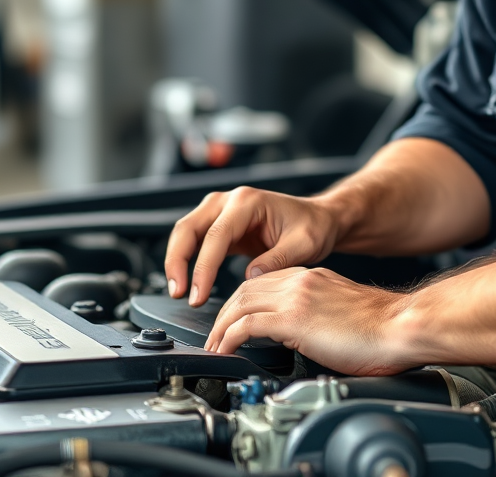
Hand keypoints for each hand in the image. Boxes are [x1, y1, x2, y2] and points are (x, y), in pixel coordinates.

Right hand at [164, 187, 343, 305]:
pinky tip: (188, 283)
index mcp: (248, 201)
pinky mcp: (222, 225)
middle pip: (189, 227)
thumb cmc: (313, 226)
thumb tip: (249, 278)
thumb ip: (276, 259)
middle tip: (180, 293)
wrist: (319, 219)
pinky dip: (187, 261)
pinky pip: (196, 241)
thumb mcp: (304, 244)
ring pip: (186, 232)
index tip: (198, 294)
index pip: (216, 234)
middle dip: (177, 261)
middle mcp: (230, 201)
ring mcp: (222, 211)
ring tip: (179, 292)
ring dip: (177, 261)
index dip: (203, 267)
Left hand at [205, 267, 412, 375]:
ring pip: (241, 303)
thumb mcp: (340, 313)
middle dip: (224, 313)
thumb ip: (316, 316)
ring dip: (221, 326)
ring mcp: (297, 297)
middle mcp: (301, 281)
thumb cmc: (381, 329)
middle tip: (215, 335)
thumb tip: (300, 337)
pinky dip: (229, 337)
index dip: (242, 301)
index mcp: (312, 277)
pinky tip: (225, 351)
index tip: (233, 319)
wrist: (401, 325)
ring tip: (214, 347)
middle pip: (246, 289)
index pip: (263, 281)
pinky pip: (247, 325)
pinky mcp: (295, 318)